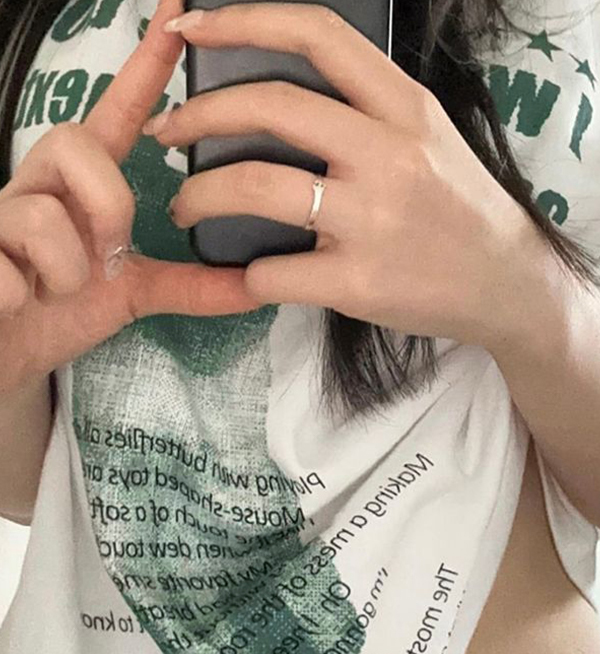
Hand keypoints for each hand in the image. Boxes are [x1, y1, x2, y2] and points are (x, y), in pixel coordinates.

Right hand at [0, 0, 258, 397]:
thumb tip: (258, 289)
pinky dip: (21, 295)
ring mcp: (0, 213)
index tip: (175, 11)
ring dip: (66, 270)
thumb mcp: (134, 293)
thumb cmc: (64, 309)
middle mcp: (39, 182)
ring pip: (39, 213)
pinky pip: (0, 265)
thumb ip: (190, 285)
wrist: (7, 353)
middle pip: (76, 144)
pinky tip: (21, 304)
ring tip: (59, 291)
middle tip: (110, 254)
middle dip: (107, 204)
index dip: (145, 66)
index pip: (116, 112)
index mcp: (82, 183)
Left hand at [153, 1, 558, 351]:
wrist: (507, 285)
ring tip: (184, 207)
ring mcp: (372, 218)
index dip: (244, 21)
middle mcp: (389, 153)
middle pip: (271, 106)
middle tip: (168, 133)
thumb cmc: (461, 210)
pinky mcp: (358, 281)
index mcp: (404, 108)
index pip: (318, 36)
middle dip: (198, 115)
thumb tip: (286, 95)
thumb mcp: (430, 139)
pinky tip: (246, 275)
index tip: (193, 31)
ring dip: (200, 195)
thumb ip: (370, 112)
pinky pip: (272, 270)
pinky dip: (246, 273)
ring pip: (255, 186)